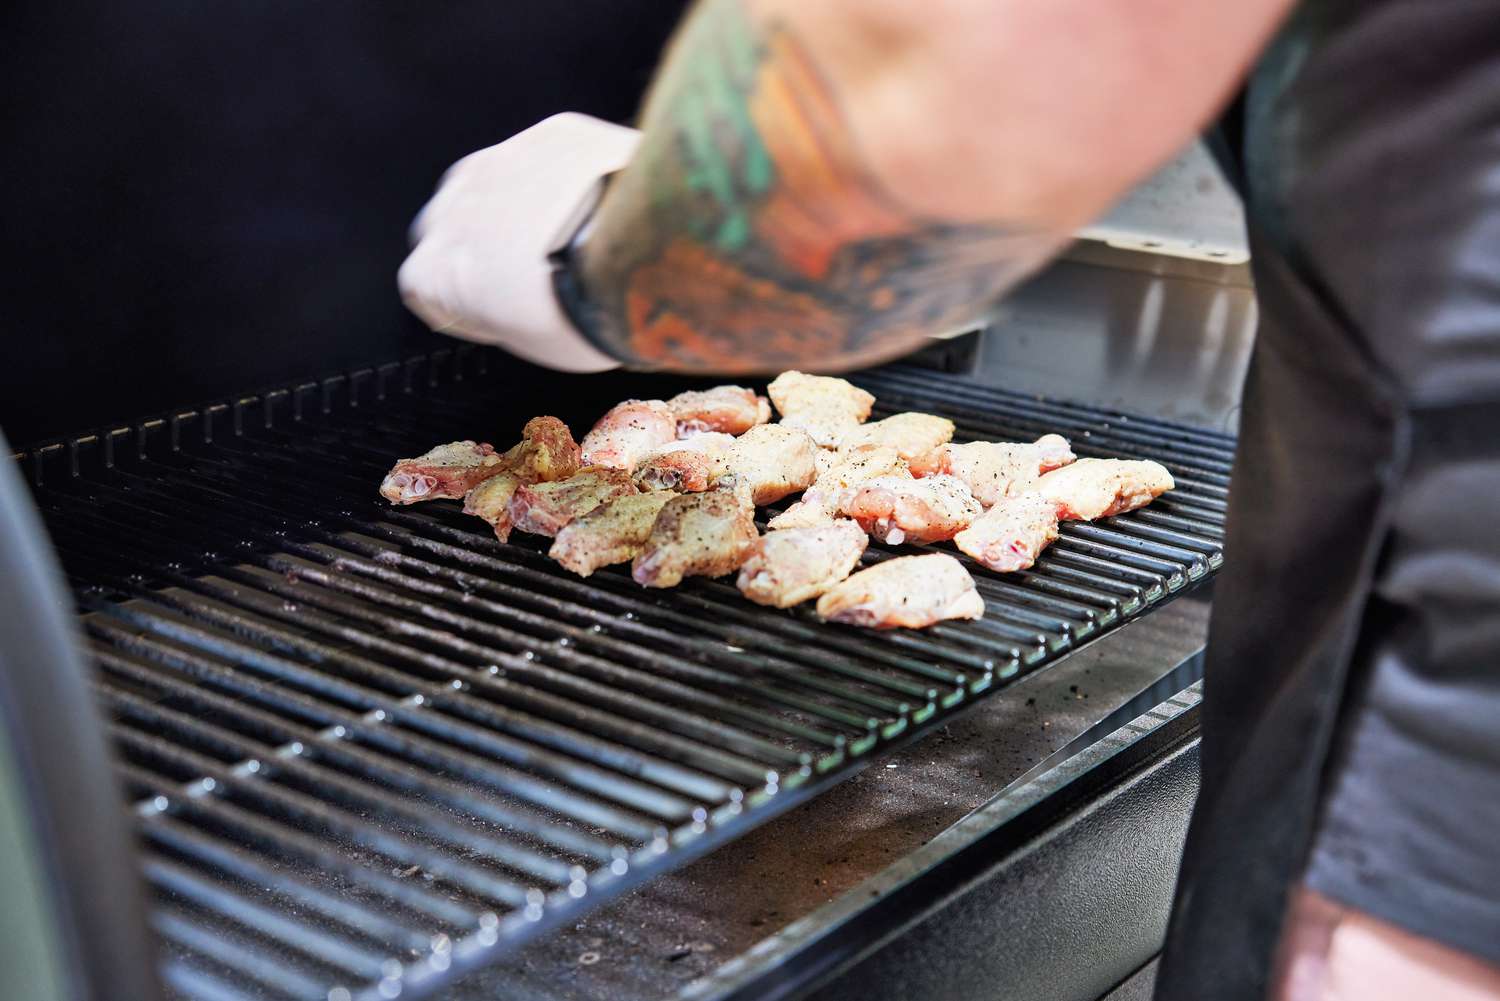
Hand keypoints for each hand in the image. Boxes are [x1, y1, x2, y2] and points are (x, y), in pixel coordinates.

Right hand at [398, 113, 640, 371]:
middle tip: (534, 274)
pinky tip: (602, 203)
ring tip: (567, 236)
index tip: (498, 313)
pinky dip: (571, 176)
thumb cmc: (586, 315)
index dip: (468, 303)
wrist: (643, 259)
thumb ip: (502, 313)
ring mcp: (502, 159)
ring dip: (521, 204)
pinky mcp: (554, 132)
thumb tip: (519, 303)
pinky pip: (553, 156)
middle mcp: (455, 206)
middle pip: (453, 225)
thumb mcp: (531, 342)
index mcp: (434, 272)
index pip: (425, 287)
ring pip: (497, 181)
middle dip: (487, 244)